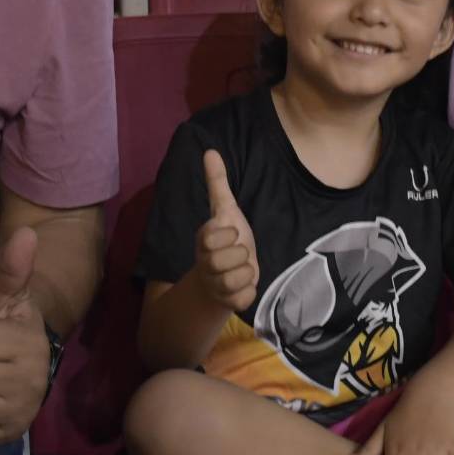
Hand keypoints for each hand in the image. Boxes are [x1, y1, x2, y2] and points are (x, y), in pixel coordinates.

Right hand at [189, 150, 258, 312]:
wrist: (220, 279)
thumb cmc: (226, 241)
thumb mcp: (225, 210)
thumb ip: (217, 182)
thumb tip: (210, 151)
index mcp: (204, 241)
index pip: (213, 237)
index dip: (228, 234)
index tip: (230, 234)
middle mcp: (205, 264)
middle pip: (229, 258)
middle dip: (241, 254)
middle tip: (238, 254)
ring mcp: (216, 285)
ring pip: (238, 278)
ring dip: (247, 272)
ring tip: (242, 269)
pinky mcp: (230, 303)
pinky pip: (245, 297)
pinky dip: (250, 291)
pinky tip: (244, 286)